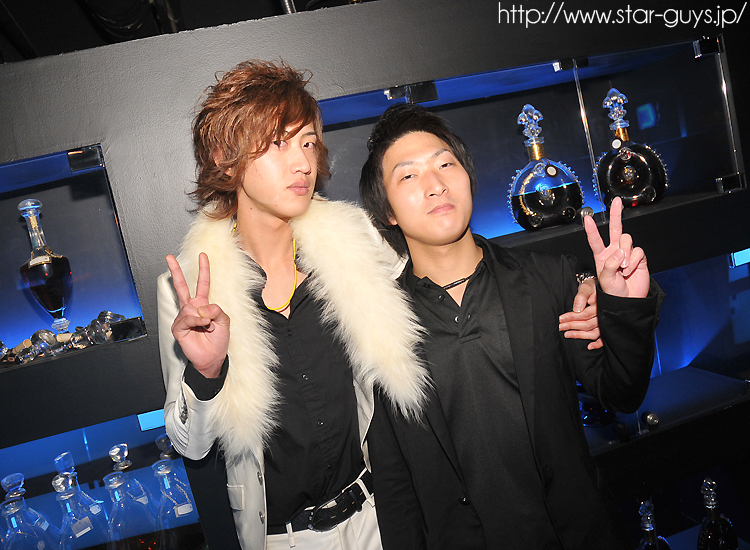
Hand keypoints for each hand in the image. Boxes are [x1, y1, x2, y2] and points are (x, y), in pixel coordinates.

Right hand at [167, 253, 229, 377]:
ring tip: (208, 326)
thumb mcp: (224, 321)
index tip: (203, 256)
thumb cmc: (218, 340)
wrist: (212, 357)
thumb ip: (216, 310)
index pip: (203, 284)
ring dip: (204, 317)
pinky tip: (202, 326)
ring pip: (192, 308)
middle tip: (169, 257)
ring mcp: (183, 317)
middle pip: (181, 286)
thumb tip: (201, 306)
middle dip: (176, 271)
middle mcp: (191, 308)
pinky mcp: (178, 327)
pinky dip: (197, 321)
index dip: (203, 270)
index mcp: (202, 304)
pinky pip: (188, 318)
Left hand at [559, 278, 602, 349]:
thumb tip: (577, 309)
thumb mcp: (586, 288)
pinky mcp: (606, 327)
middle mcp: (604, 315)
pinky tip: (589, 347)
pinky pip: (604, 338)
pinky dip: (598, 344)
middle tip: (560, 327)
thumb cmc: (591, 287)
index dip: (571, 317)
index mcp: (600, 305)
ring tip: (567, 335)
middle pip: (588, 325)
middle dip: (572, 326)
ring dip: (580, 335)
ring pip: (594, 333)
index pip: (584, 315)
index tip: (560, 319)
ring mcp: (606, 322)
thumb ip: (581, 296)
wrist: (600, 287)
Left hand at [584, 197, 649, 297]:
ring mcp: (627, 253)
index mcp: (601, 256)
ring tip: (623, 268)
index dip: (591, 229)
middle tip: (616, 201)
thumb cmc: (613, 292)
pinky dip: (633, 261)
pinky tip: (630, 270)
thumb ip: (609, 265)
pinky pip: (637, 251)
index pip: (595, 240)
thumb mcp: (605, 280)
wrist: (628, 301)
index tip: (586, 218)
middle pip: (615, 229)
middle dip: (616, 214)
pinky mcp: (639, 257)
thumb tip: (619, 252)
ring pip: (627, 239)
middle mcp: (614, 251)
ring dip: (625, 253)